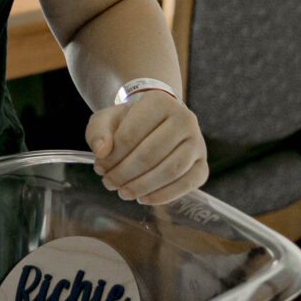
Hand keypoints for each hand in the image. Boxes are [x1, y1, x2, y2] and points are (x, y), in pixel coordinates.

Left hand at [85, 91, 208, 204]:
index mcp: (159, 102)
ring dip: (142, 186)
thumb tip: (100, 152)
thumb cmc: (130, 122)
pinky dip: (164, 195)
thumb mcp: (107, 119)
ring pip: (169, 171)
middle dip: (124, 174)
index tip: (99, 167)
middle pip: (150, 154)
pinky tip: (144, 198)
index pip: (130, 135)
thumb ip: (98, 132)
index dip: (112, 156)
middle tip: (109, 183)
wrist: (157, 123)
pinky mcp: (202, 165)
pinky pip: (186, 184)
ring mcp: (197, 143)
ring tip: (123, 192)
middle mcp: (184, 119)